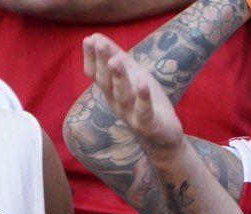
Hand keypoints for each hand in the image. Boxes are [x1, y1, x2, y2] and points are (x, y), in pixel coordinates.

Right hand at [82, 34, 185, 158]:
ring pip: (122, 95)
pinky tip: (142, 83)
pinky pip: (143, 111)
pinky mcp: (148, 124)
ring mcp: (131, 114)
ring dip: (118, 78)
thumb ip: (116, 58)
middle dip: (102, 63)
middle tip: (97, 44)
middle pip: (106, 82)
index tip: (88, 39)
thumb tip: (95, 37)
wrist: (162, 139)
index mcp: (111, 92)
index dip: (92, 58)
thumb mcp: (131, 76)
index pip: (96, 74)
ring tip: (114, 61)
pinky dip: (143, 97)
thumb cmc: (144, 105)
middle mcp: (117, 103)